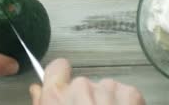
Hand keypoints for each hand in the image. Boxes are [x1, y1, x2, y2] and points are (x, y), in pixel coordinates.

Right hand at [29, 59, 144, 104]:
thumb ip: (42, 103)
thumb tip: (37, 90)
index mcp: (57, 95)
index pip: (56, 67)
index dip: (61, 76)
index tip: (64, 86)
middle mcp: (81, 87)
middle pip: (82, 84)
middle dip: (87, 98)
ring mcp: (107, 89)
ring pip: (105, 89)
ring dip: (107, 102)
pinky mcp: (131, 94)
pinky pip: (126, 93)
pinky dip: (126, 104)